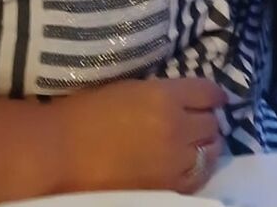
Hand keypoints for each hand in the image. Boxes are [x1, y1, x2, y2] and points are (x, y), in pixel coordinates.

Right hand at [55, 77, 225, 193]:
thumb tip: (179, 101)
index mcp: (164, 96)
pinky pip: (197, 177)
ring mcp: (174, 161)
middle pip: (211, 123)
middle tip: (200, 119)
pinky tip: (190, 164)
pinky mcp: (167, 188)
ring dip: (206, 144)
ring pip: (210, 151)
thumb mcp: (128, 88)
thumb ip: (159, 94)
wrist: (61, 152)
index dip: (214, 95)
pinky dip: (199, 168)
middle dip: (208, 119)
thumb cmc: (85, 112)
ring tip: (197, 142)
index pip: (207, 93)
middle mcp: (177, 128)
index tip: (215, 97)